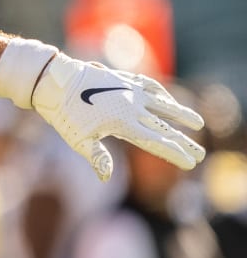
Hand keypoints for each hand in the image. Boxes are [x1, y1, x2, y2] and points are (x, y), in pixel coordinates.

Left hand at [31, 53, 204, 180]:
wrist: (56, 82)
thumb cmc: (64, 114)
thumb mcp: (78, 140)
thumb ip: (96, 157)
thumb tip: (105, 178)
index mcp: (123, 124)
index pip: (156, 142)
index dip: (175, 152)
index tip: (191, 161)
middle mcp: (132, 107)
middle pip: (164, 126)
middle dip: (183, 141)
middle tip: (201, 153)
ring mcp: (130, 91)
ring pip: (163, 104)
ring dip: (181, 113)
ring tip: (198, 122)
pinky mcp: (124, 79)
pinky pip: (150, 86)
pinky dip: (163, 94)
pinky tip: (168, 100)